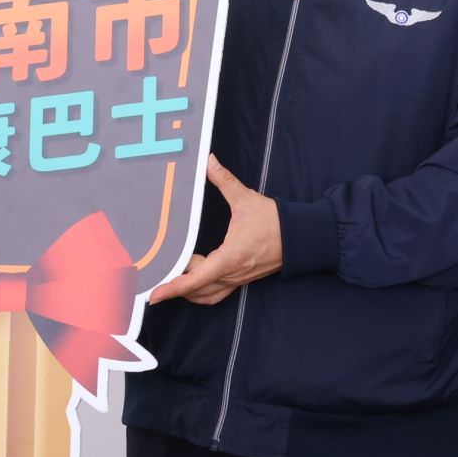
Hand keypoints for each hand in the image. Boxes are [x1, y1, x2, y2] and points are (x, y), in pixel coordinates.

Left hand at [148, 155, 281, 305]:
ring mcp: (238, 279)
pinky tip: (194, 281)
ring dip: (189, 289)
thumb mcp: (246, 199)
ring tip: (175, 274)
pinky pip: (217, 293)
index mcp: (230, 258)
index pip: (195, 279)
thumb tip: (209, 161)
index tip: (155, 295)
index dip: (173, 288)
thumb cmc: (275, 222)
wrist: (302, 237)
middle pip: (196, 288)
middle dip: (177, 282)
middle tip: (159, 271)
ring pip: (206, 294)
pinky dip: (202, 292)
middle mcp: (232, 274)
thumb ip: (224, 180)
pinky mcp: (242, 279)